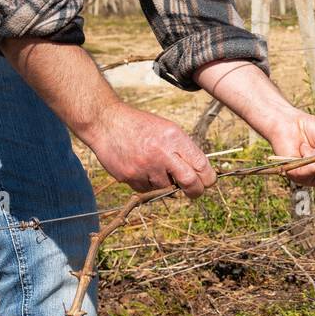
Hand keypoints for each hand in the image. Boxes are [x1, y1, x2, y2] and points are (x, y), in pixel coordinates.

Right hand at [85, 102, 215, 197]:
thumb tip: (202, 174)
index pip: (201, 166)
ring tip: (155, 166)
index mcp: (174, 138)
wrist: (106, 123)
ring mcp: (145, 168)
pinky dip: (148, 184)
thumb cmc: (141, 126)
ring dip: (167, 184)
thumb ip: (184, 150)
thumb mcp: (168, 129)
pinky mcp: (130, 178)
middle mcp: (161, 153)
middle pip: (190, 183)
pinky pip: (148, 190)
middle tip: (195, 191)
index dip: (208, 178)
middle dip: (196, 191)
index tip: (207, 181)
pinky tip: (140, 168)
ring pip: (167, 189)